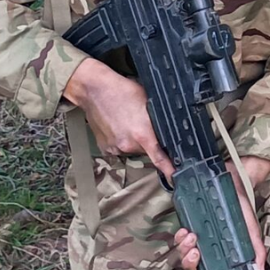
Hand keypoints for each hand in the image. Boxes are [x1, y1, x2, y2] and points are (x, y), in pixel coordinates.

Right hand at [64, 57, 173, 177]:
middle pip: (146, 150)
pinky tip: (117, 126)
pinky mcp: (105, 147)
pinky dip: (120, 140)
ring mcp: (115, 148)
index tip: (175, 179)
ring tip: (126, 121)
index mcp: (143, 134)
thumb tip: (167, 128)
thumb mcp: (147, 101)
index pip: (160, 159)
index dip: (169, 171)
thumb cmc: (121, 90)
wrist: (94, 89)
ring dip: (132, 140)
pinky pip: (118, 148)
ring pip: (132, 149)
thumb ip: (157, 119)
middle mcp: (129, 145)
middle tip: (140, 123)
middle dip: (147, 141)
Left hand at [172, 177, 267, 269]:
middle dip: (190, 263)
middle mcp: (207, 250)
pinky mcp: (189, 226)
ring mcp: (197, 239)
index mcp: (221, 256)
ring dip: (184, 249)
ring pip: (183, 254)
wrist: (235, 184)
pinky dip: (180, 237)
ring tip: (191, 237)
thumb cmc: (243, 210)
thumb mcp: (252, 231)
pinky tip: (186, 230)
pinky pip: (178, 238)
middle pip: (192, 267)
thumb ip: (256, 251)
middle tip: (196, 251)